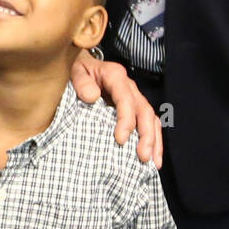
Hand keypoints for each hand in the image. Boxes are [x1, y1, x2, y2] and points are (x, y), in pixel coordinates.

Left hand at [71, 52, 162, 168]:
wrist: (82, 65)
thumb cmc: (78, 70)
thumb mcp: (75, 71)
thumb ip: (81, 82)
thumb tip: (92, 97)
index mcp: (115, 76)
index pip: (126, 99)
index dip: (126, 120)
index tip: (120, 140)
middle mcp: (129, 87)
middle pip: (144, 111)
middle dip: (146, 135)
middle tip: (142, 157)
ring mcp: (134, 98)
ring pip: (151, 119)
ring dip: (153, 141)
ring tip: (152, 163)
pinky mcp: (135, 108)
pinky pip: (150, 124)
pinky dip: (153, 140)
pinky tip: (153, 158)